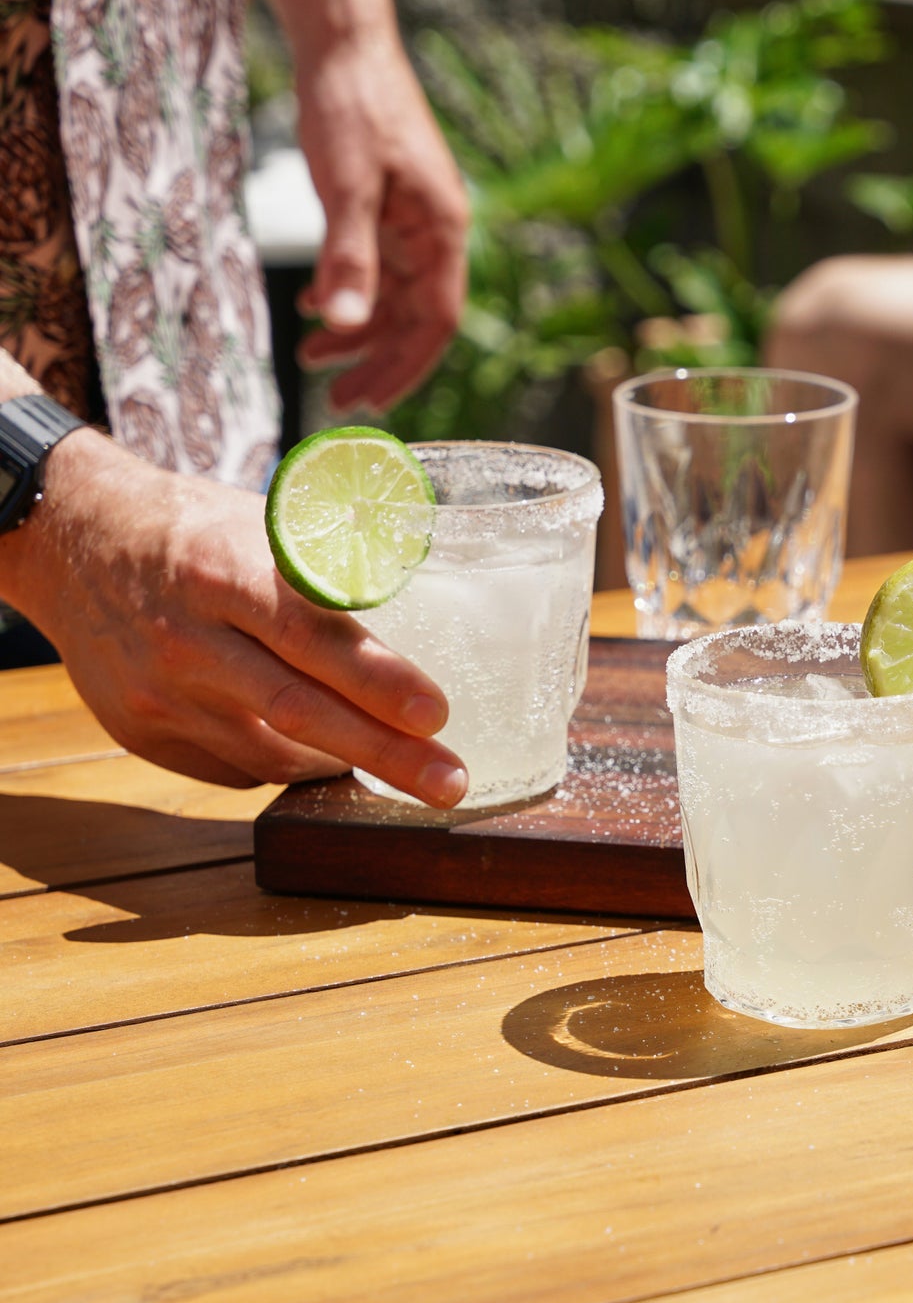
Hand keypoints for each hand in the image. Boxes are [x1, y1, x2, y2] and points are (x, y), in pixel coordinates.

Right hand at [5, 430, 468, 806]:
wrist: (71, 542)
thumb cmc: (193, 527)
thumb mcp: (258, 521)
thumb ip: (327, 562)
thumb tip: (423, 591)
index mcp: (224, 572)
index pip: (310, 635)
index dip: (376, 679)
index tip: (437, 713)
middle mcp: (188, 640)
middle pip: (299, 710)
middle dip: (385, 753)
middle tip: (450, 781)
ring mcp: (161, 695)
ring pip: (271, 753)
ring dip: (346, 766)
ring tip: (411, 770)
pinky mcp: (141, 733)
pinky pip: (236, 768)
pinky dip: (290, 767)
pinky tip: (329, 757)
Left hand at [292, 33, 469, 414]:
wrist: (344, 41)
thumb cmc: (353, 106)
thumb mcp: (346, 187)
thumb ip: (349, 259)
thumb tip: (346, 325)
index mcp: (442, 233)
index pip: (436, 323)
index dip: (405, 367)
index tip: (370, 402)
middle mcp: (434, 236)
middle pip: (414, 320)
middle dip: (376, 362)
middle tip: (336, 400)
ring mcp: (410, 225)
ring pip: (391, 300)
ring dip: (356, 333)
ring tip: (312, 357)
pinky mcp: (385, 211)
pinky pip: (373, 271)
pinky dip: (346, 295)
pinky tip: (313, 308)